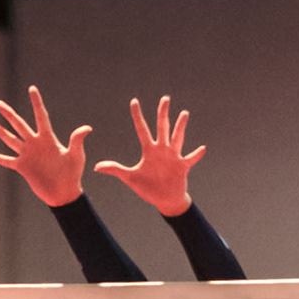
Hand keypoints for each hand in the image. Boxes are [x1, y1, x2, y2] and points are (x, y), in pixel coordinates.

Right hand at [0, 87, 91, 207]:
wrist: (64, 194)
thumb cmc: (73, 174)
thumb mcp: (76, 156)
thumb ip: (77, 141)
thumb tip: (87, 128)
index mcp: (48, 139)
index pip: (41, 116)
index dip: (36, 102)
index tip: (32, 88)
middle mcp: (35, 144)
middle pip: (19, 125)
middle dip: (8, 114)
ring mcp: (27, 155)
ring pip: (10, 140)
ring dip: (0, 132)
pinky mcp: (22, 168)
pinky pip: (7, 160)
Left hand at [93, 96, 205, 217]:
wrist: (165, 200)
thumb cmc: (149, 188)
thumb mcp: (130, 178)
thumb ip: (115, 169)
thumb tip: (96, 167)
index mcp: (149, 150)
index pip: (142, 129)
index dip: (137, 115)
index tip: (134, 101)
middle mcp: (162, 150)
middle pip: (162, 127)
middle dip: (163, 113)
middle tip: (165, 98)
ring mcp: (173, 157)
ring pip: (177, 137)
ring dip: (180, 126)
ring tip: (184, 113)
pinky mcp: (182, 166)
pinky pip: (190, 158)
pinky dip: (196, 154)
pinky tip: (202, 148)